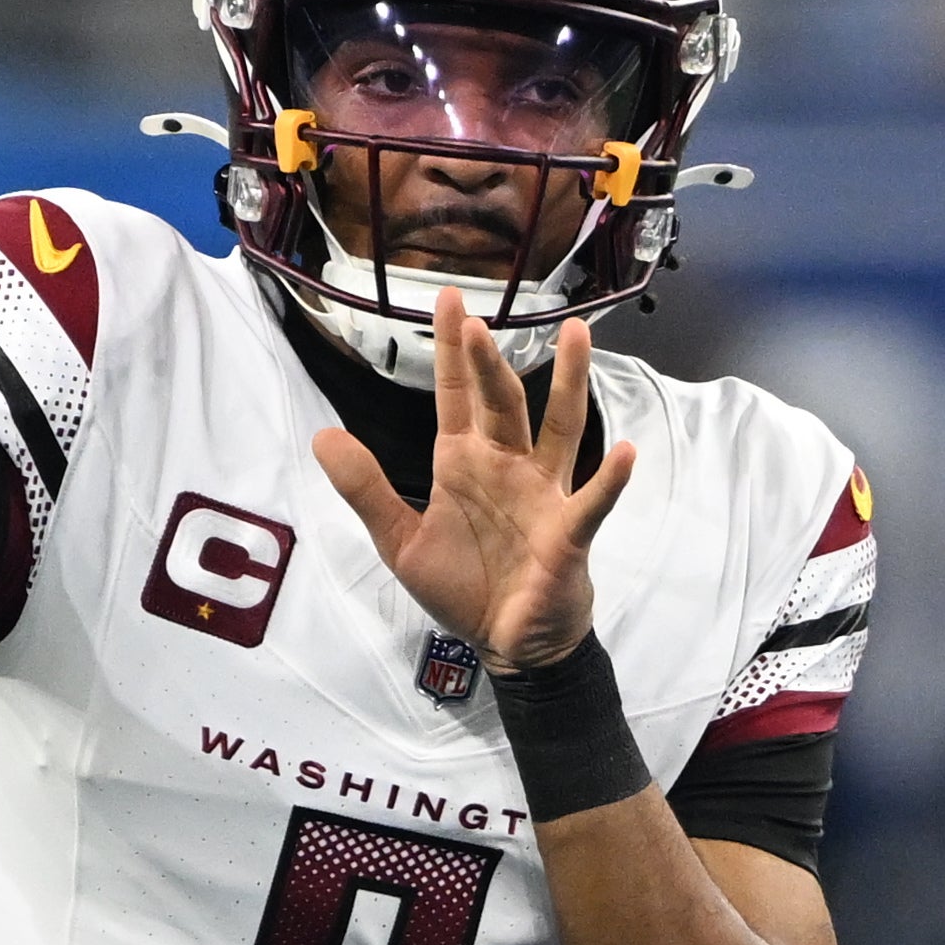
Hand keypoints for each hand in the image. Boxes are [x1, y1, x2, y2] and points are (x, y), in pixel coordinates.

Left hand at [314, 291, 638, 669]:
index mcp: (465, 464)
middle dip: (490, 364)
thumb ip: (366, 489)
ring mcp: (544, 494)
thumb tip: (322, 436)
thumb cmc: (464, 587)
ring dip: (569, 384)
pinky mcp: (569, 532)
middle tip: (479, 322)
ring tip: (577, 336)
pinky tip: (622, 451)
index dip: (453, 351)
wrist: (508, 644)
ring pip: (559, 429)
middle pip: (502, 403)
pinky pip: (591, 501)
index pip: (457, 397)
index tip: (449, 300)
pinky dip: (608, 479)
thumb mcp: (401, 541)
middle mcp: (508, 467)